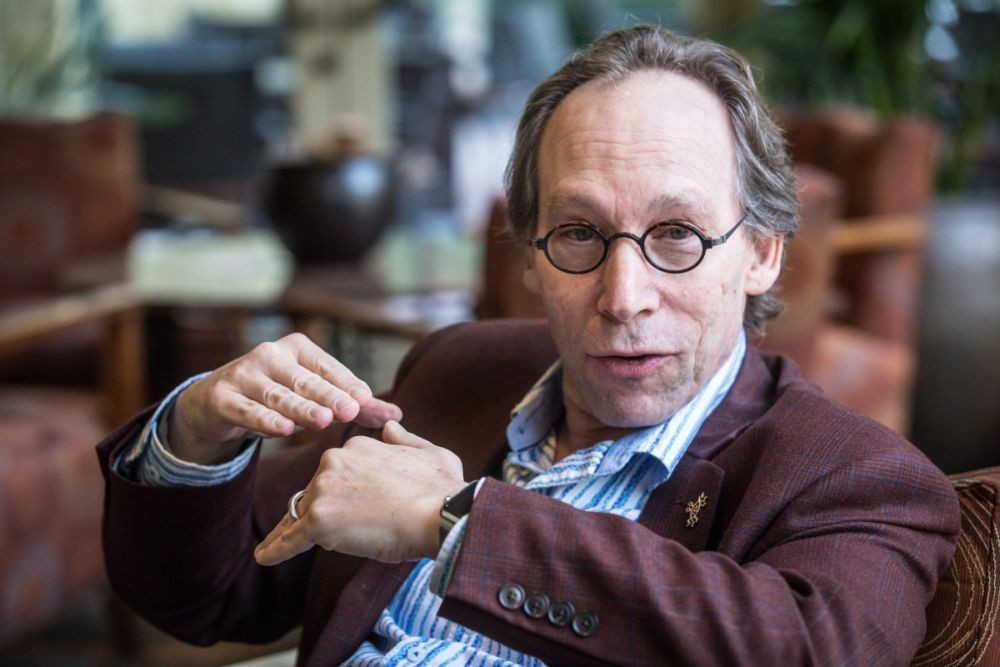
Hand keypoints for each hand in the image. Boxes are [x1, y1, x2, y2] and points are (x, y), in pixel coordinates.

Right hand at [169, 332, 402, 463]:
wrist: (214, 403)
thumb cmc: (275, 396)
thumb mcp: (312, 397)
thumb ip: (353, 405)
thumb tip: (396, 415)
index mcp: (298, 347)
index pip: (327, 367)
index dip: (347, 383)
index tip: (366, 400)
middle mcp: (270, 355)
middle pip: (305, 380)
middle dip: (329, 395)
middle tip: (350, 410)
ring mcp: (243, 374)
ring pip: (277, 396)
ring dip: (301, 408)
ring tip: (322, 421)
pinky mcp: (222, 397)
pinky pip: (246, 410)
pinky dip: (264, 420)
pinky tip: (283, 429)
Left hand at [254, 420, 465, 564]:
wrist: (442, 513)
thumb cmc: (442, 488)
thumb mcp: (428, 452)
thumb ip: (404, 439)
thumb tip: (389, 426)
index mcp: (359, 446)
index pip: (337, 472)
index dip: (343, 493)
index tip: (349, 508)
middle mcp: (335, 461)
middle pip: (315, 492)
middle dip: (322, 511)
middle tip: (333, 534)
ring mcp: (324, 490)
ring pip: (303, 515)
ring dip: (298, 532)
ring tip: (278, 549)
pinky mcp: (319, 520)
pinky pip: (290, 538)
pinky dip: (275, 548)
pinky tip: (263, 557)